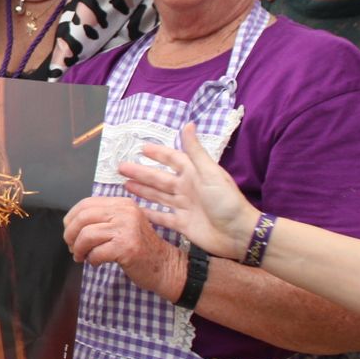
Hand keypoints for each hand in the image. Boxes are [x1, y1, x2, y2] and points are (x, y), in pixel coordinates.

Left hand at [63, 196, 187, 300]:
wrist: (165, 266)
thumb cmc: (140, 247)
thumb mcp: (123, 224)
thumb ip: (103, 219)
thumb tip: (71, 223)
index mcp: (122, 204)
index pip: (86, 204)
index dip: (71, 218)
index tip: (69, 231)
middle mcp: (125, 212)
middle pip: (83, 218)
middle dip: (71, 234)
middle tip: (71, 246)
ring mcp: (127, 229)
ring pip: (87, 235)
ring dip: (79, 249)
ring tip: (81, 256)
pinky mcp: (126, 247)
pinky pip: (96, 252)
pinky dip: (91, 260)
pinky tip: (96, 262)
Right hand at [118, 123, 259, 259]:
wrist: (238, 234)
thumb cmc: (227, 201)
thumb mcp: (210, 173)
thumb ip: (196, 151)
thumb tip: (188, 125)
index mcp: (194, 174)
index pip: (173, 159)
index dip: (158, 153)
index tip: (142, 148)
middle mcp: (187, 188)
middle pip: (159, 178)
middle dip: (141, 172)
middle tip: (121, 167)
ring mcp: (184, 206)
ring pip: (158, 196)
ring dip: (142, 189)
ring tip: (125, 184)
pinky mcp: (182, 224)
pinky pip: (161, 217)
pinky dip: (149, 213)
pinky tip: (136, 209)